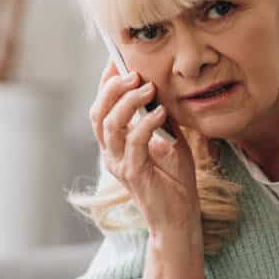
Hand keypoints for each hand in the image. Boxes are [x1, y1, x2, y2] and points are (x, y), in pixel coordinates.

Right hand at [90, 62, 200, 237]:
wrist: (180, 217)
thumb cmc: (174, 180)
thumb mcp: (170, 140)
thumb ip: (160, 118)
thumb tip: (160, 89)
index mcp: (115, 144)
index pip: (101, 108)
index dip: (106, 83)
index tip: (118, 61)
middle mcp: (111, 153)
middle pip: (98, 113)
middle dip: (113, 88)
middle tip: (134, 73)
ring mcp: (119, 164)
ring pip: (110, 125)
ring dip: (129, 102)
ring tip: (148, 88)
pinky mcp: (133, 174)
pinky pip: (134, 142)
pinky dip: (147, 122)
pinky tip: (161, 112)